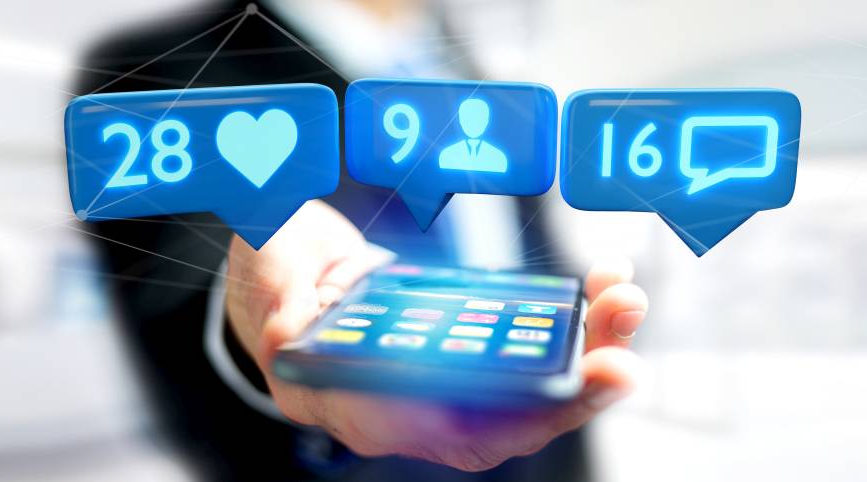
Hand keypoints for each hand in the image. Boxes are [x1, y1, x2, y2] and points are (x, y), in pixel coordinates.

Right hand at [226, 201, 647, 471]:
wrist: (295, 269)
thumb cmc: (276, 278)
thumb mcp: (266, 278)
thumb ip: (276, 301)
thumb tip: (285, 333)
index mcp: (351, 399)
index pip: (428, 430)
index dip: (491, 422)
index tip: (546, 392)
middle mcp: (405, 404)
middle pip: (499, 421)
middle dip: (566, 396)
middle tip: (620, 361)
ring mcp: (440, 378)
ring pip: (528, 389)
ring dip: (587, 353)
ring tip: (624, 303)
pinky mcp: (467, 346)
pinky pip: (530, 351)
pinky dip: (575, 327)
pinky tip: (604, 289)